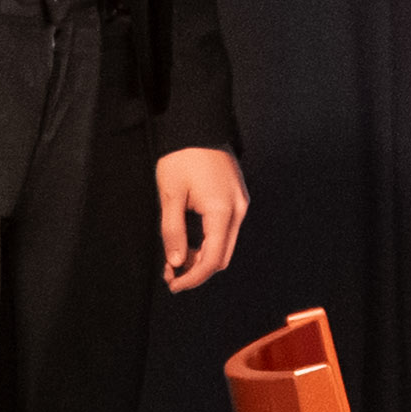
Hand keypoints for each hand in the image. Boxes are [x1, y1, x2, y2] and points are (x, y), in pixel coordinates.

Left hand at [151, 148, 248, 291]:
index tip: (173, 285)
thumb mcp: (170, 196)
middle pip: (222, 256)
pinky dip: (209, 241)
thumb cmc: (181, 158)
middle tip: (170, 274)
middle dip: (197, 270)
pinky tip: (190, 241)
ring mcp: (240, 204)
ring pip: (225, 244)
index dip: (193, 277)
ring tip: (175, 259)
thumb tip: (177, 262)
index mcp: (222, 211)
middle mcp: (238, 210)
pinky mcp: (236, 198)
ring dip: (202, 256)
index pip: (212, 259)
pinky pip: (226, 229)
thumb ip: (174, 232)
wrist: (198, 126)